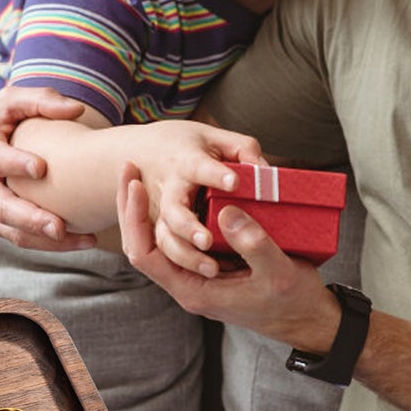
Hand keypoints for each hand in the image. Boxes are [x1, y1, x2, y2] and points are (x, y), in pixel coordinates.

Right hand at [0, 86, 95, 250]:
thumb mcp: (8, 102)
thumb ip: (40, 100)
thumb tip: (77, 110)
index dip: (13, 163)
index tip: (41, 168)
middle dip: (29, 218)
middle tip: (59, 226)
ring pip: (9, 229)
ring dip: (45, 241)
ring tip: (83, 241)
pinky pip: (15, 238)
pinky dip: (45, 245)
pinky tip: (77, 242)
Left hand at [117, 162, 339, 351]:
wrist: (307, 318)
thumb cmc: (292, 300)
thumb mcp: (279, 272)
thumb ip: (254, 244)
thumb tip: (226, 213)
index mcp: (194, 290)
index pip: (144, 255)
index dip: (134, 218)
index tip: (136, 184)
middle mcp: (188, 283)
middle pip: (141, 245)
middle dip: (131, 207)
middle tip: (130, 168)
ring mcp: (197, 274)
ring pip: (157, 241)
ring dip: (146, 208)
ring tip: (142, 173)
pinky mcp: (210, 264)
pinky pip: (178, 239)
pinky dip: (171, 213)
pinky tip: (173, 190)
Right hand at [128, 123, 266, 276]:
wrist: (143, 152)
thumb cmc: (186, 145)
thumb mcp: (216, 138)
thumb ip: (243, 150)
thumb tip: (266, 171)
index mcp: (184, 160)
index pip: (199, 167)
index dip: (216, 175)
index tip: (235, 182)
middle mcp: (168, 189)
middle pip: (173, 211)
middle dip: (189, 227)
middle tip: (207, 242)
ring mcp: (160, 212)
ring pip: (165, 237)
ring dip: (186, 255)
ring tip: (212, 269)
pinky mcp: (159, 229)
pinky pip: (166, 251)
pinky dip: (185, 264)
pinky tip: (212, 272)